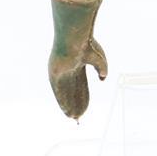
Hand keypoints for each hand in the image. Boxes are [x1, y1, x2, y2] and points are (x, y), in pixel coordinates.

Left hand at [49, 0, 106, 120]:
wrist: (75, 38)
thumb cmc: (88, 45)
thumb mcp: (100, 60)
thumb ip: (102, 70)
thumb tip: (102, 78)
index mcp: (78, 64)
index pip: (81, 84)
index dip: (84, 96)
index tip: (86, 106)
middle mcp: (68, 69)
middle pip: (72, 91)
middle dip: (76, 103)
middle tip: (79, 116)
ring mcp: (61, 72)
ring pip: (65, 93)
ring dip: (69, 106)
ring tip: (73, 117)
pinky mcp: (54, 74)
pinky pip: (58, 92)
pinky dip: (62, 101)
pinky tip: (66, 111)